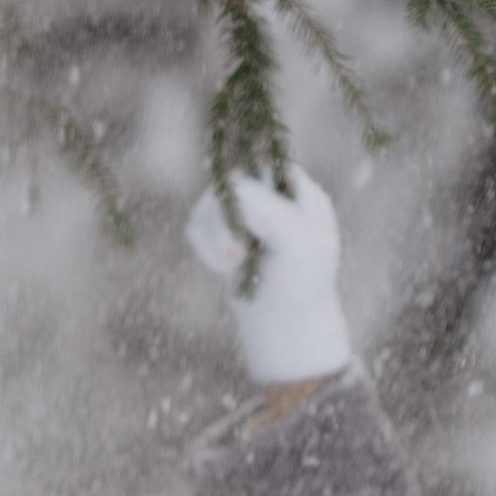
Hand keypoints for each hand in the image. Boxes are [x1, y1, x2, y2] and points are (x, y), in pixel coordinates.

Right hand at [185, 163, 350, 385]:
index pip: (259, 169)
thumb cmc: (300, 284)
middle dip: (226, 223)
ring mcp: (244, 210)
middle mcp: (269, 191)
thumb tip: (231, 183)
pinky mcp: (222, 231)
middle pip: (228, 183)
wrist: (287, 325)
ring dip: (213, 238)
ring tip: (232, 265)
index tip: (250, 236)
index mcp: (296, 186)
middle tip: (236, 257)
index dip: (247, 200)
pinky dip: (204, 248)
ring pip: (207, 203)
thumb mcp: (296, 242)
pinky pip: (196, 224)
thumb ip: (268, 208)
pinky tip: (224, 268)